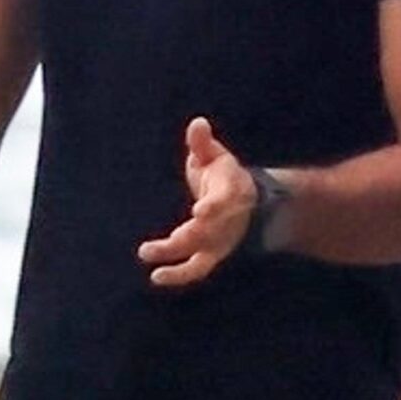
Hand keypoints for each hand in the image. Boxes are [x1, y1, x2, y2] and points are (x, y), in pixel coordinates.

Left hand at [138, 116, 258, 288]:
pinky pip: (195, 270)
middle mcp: (226, 222)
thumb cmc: (224, 176)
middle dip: (192, 237)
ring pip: (201, 258)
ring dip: (179, 266)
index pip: (224, 201)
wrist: (247, 205)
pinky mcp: (211, 256)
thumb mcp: (215, 156)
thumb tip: (197, 123)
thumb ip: (202, 143)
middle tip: (169, 241)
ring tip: (153, 267)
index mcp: (231, 193)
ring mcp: (220, 242)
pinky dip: (178, 276)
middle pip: (210, 232)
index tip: (200, 211)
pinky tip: (156, 276)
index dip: (214, 207)